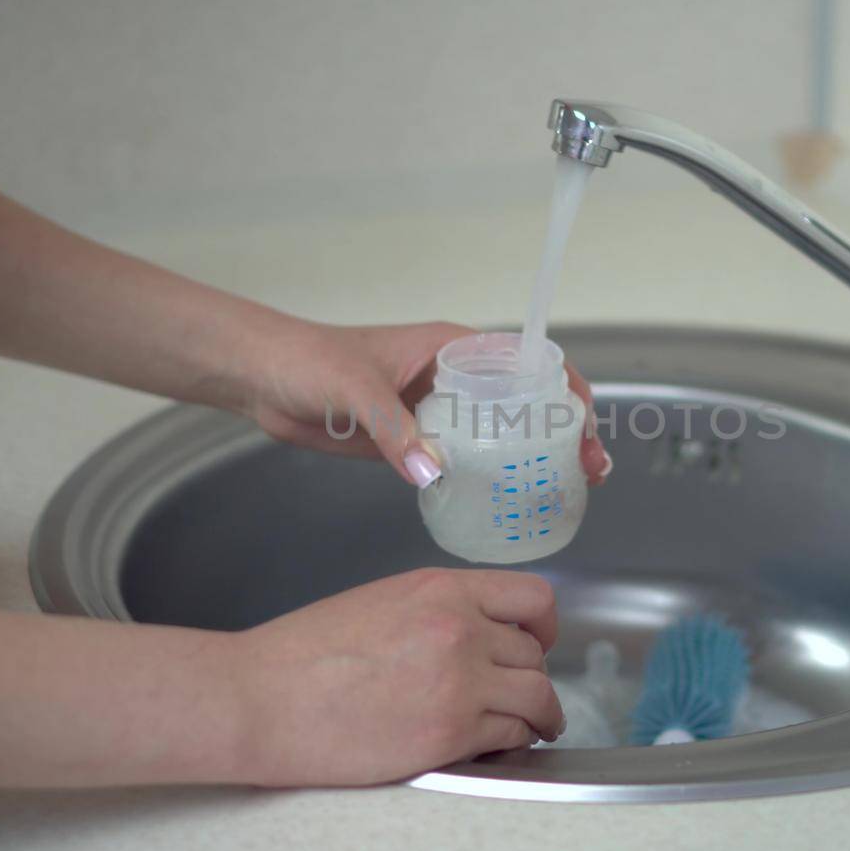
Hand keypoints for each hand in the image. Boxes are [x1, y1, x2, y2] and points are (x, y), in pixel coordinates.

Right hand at [225, 567, 562, 786]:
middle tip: (524, 690)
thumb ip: (437, 610)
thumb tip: (477, 634)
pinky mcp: (449, 734)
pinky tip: (500, 743)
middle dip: (532, 674)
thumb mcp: (381, 601)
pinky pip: (510, 736)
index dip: (544, 626)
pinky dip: (514, 741)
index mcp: (441, 590)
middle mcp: (459, 629)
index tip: (540, 641)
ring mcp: (459, 683)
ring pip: (536, 696)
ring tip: (536, 724)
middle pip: (533, 654)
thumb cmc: (302, 654)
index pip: (531, 598)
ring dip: (540, 713)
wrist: (261, 698)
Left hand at [241, 319, 611, 486]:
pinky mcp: (412, 439)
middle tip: (587, 473)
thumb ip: (393, 429)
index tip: (587, 426)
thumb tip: (431, 473)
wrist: (262, 377)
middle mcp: (450, 377)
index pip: (527, 361)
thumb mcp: (355, 388)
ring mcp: (433, 410)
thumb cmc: (308, 360)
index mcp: (450, 347)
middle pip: (524, 401)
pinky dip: (487, 477)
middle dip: (563, 432)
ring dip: (531, 459)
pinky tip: (503, 502)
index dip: (566, 389)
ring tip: (561, 492)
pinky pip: (461, 458)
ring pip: (498, 433)